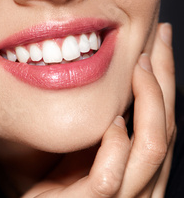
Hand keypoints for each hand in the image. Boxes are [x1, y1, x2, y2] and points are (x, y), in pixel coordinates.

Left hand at [24, 23, 175, 197]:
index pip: (164, 119)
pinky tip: (112, 122)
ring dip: (149, 104)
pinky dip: (116, 146)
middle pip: (166, 129)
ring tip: (137, 68)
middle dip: (163, 80)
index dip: (165, 78)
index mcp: (138, 166)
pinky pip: (111, 177)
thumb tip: (114, 78)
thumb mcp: (85, 144)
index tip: (160, 37)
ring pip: (151, 149)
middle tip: (156, 40)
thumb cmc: (55, 180)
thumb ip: (104, 123)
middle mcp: (141, 183)